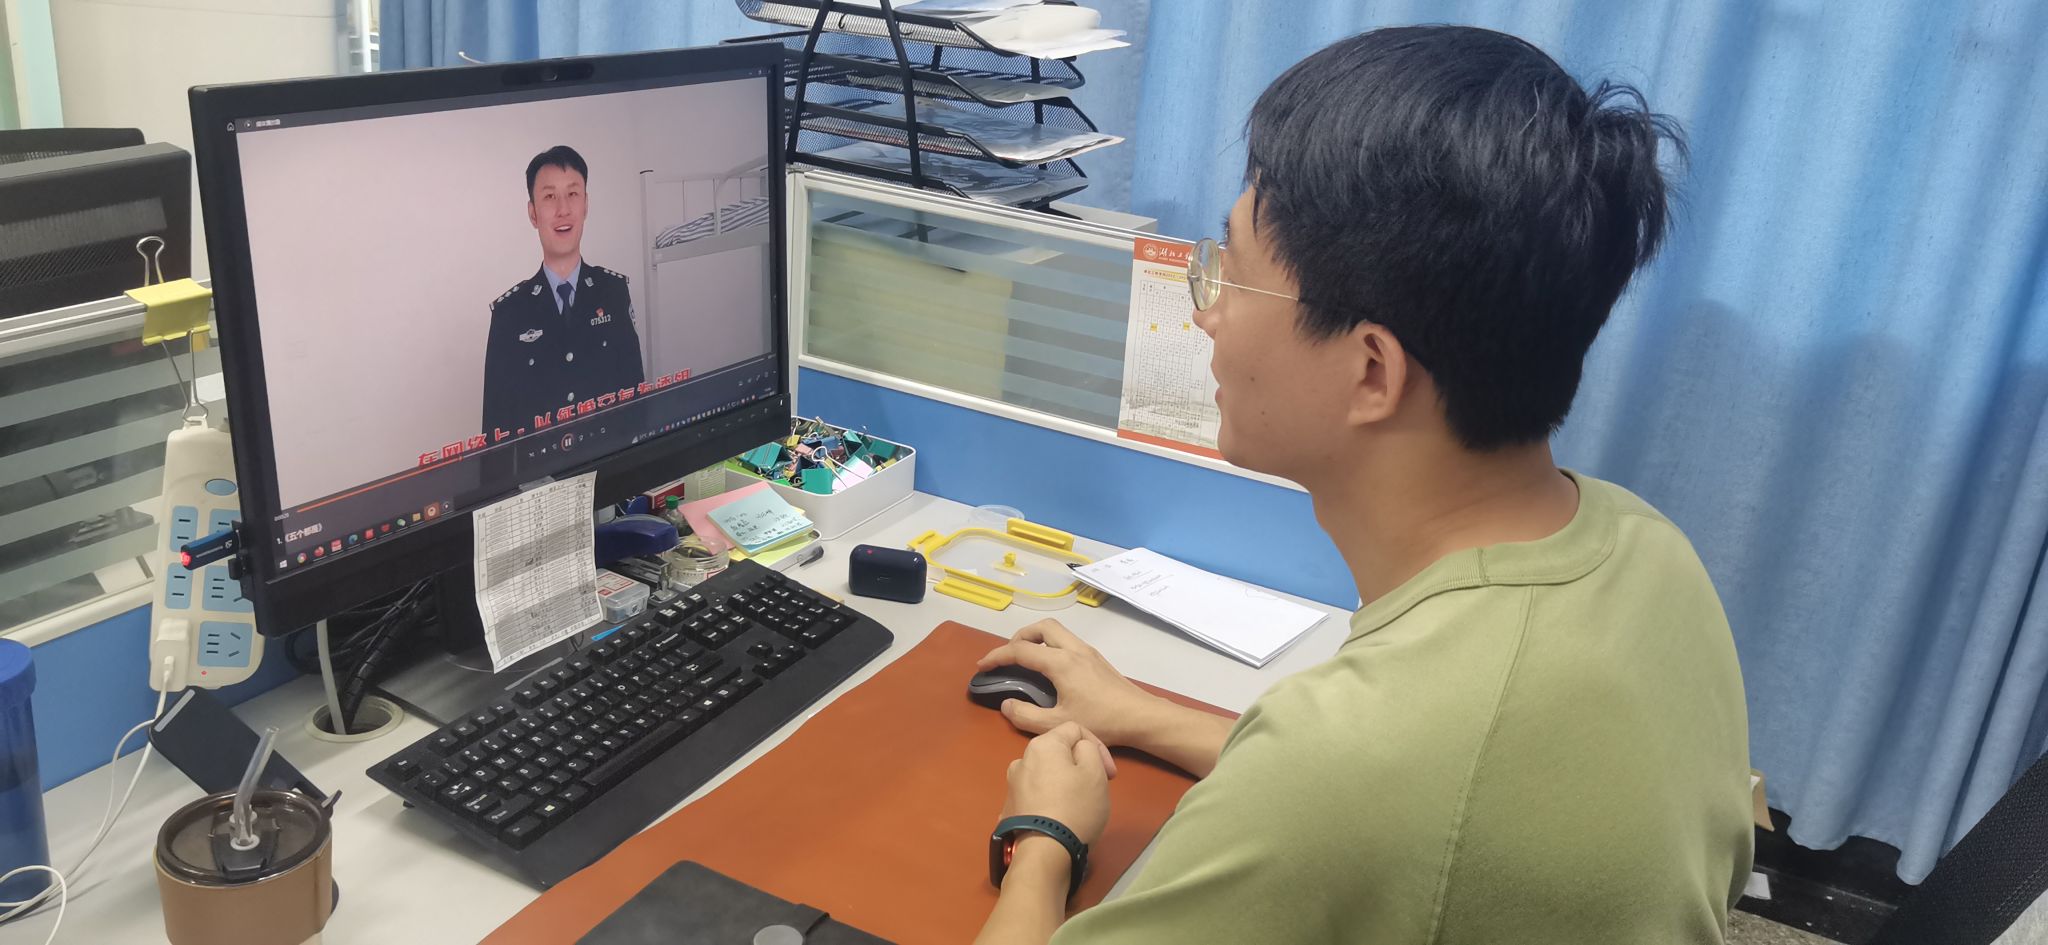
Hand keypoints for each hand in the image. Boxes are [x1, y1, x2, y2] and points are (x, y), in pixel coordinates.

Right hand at [978, 619, 1166, 747]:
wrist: (1140, 716)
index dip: (997, 656)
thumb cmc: (1101, 721)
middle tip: (1008, 656)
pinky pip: (1066, 640)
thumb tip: (1006, 704)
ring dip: (1036, 638)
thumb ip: (1026, 716)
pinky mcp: (1096, 658)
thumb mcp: (1058, 725)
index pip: (1021, 650)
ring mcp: (1087, 651)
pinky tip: (1049, 667)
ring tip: (1025, 658)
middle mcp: (1073, 650)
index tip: (982, 666)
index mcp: (1060, 663)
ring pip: (1056, 630)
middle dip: (1018, 637)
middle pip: (1040, 627)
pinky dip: (1050, 644)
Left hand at [1001, 722, 1115, 846]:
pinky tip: (1060, 817)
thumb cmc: (1075, 807)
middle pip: (1059, 752)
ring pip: (1047, 774)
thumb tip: (1078, 749)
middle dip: (1080, 765)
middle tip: (1097, 787)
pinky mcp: (1010, 809)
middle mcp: (1021, 760)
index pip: (1075, 729)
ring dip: (1064, 782)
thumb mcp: (1095, 772)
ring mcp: (1012, 786)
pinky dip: (1050, 799)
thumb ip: (1089, 749)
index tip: (1110, 773)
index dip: (1098, 747)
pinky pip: (1037, 795)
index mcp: (1041, 745)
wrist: (1044, 852)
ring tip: (1078, 804)